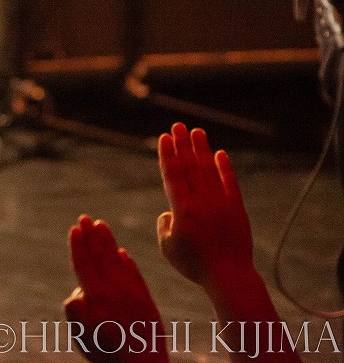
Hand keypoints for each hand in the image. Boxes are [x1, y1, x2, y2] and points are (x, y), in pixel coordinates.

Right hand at [64, 215, 171, 362]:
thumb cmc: (107, 355)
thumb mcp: (82, 336)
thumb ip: (75, 311)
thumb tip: (78, 292)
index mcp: (98, 297)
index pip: (85, 264)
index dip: (78, 245)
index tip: (74, 228)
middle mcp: (116, 291)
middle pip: (100, 256)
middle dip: (91, 236)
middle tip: (84, 217)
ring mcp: (133, 294)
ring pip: (118, 261)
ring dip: (108, 242)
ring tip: (102, 225)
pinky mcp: (146, 302)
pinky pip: (135, 275)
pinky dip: (128, 263)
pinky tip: (123, 254)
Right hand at [156, 122, 253, 293]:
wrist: (229, 276)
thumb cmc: (194, 265)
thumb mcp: (168, 247)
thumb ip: (164, 225)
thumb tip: (169, 212)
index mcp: (182, 210)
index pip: (172, 175)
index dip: (168, 154)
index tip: (164, 137)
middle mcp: (201, 202)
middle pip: (190, 166)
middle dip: (182, 144)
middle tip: (177, 125)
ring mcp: (220, 203)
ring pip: (209, 170)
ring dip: (202, 149)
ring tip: (197, 131)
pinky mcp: (237, 209)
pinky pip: (230, 183)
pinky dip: (225, 167)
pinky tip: (220, 154)